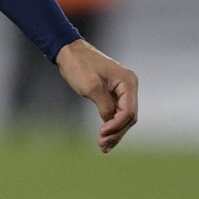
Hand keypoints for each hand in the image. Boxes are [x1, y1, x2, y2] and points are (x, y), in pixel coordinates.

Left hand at [56, 37, 138, 151]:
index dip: (117, 125)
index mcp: (128, 82)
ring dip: (114, 131)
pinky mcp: (113, 92)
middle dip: (116, 132)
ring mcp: (122, 89)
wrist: (68, 51)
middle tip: (102, 145)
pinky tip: (104, 136)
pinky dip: (110, 123)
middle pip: (128, 117)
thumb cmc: (79, 65)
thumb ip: (105, 105)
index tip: (102, 134)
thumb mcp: (91, 87)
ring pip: (123, 116)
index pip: (129, 111)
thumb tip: (111, 122)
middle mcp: (129, 86)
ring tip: (103, 146)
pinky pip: (116, 111)